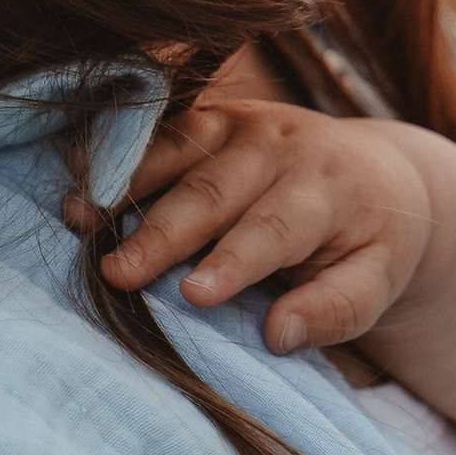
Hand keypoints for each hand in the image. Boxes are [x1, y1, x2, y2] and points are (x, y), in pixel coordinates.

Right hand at [83, 98, 435, 357]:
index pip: (276, 227)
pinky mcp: (212, 119)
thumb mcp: (378, 280)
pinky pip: (162, 132)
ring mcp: (244, 125)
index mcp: (329, 189)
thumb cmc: (370, 242)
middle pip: (215, 191)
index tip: (194, 294)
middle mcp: (284, 147)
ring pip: (180, 152)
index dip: (234, 260)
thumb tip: (278, 335)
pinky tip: (79, 177)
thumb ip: (336, 309)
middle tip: (116, 274)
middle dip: (163, 232)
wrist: (377, 172)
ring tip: (77, 219)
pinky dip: (119, 154)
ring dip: (125, 183)